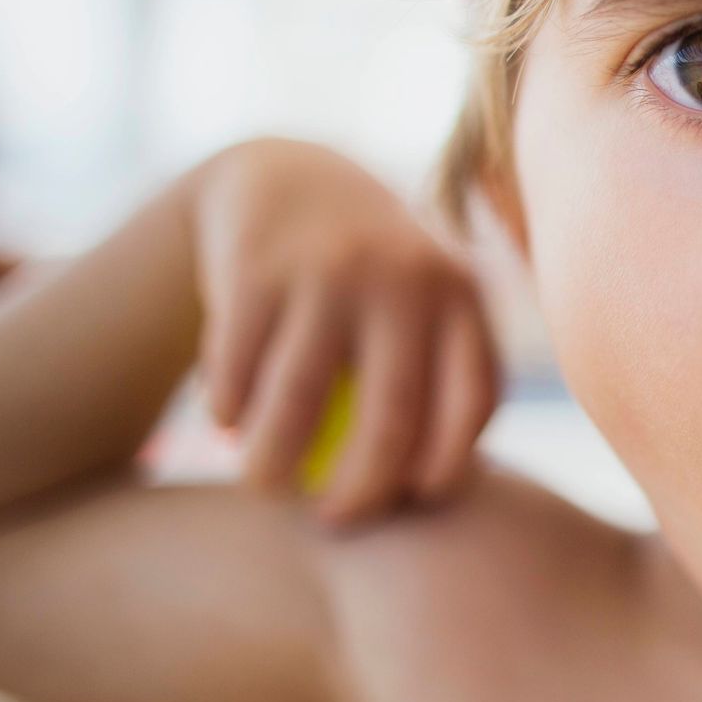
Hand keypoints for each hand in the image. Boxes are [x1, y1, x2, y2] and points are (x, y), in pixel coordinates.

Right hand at [189, 139, 501, 526]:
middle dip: (359, 492)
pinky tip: (228, 424)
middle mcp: (406, 280)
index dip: (449, 467)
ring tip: (262, 487)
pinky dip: (229, 412)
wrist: (289, 179)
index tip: (413, 503)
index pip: (473, 400)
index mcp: (462, 295)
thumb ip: (448, 374)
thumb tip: (447, 498)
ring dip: (272, 465)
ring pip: (299, 402)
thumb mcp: (430, 302)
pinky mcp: (257, 270)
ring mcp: (330, 271)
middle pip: (391, 421)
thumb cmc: (373, 278)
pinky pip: (239, 372)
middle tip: (332, 522)